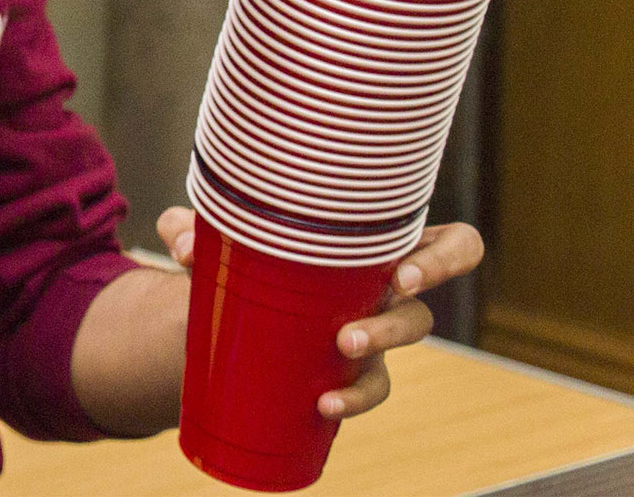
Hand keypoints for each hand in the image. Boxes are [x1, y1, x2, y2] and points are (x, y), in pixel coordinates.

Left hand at [155, 208, 486, 420]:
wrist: (232, 312)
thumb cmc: (250, 254)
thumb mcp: (223, 236)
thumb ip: (195, 229)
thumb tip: (186, 244)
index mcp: (377, 247)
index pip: (448, 247)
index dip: (446, 257)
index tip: (405, 267)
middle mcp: (384, 295)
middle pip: (424, 308)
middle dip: (407, 309)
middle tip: (385, 301)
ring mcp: (371, 339)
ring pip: (396, 349)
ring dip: (376, 345)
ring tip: (341, 345)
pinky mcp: (349, 374)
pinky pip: (368, 391)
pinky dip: (351, 399)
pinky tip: (323, 405)